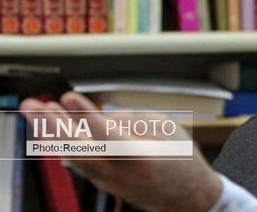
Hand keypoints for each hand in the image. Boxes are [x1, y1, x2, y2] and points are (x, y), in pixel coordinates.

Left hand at [20, 91, 222, 211]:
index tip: (69, 98)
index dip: (87, 116)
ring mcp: (110, 181)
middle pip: (82, 150)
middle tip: (35, 107)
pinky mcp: (102, 183)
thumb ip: (135, 120)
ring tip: (34, 111)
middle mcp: (123, 173)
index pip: (108, 135)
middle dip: (55, 126)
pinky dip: (62, 143)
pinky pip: (77, 162)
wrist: (186, 194)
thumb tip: (104, 116)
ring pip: (74, 156)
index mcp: (145, 157)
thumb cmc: (180, 158)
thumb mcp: (169, 129)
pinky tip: (48, 129)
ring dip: (52, 133)